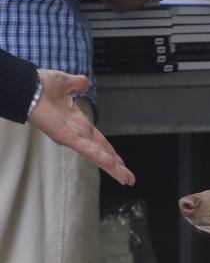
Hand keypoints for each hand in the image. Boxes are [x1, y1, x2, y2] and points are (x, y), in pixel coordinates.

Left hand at [28, 70, 131, 184]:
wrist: (28, 86)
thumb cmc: (41, 85)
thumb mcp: (66, 82)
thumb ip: (78, 84)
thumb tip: (85, 84)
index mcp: (77, 121)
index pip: (98, 139)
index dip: (109, 149)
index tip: (119, 160)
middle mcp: (76, 132)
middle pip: (101, 152)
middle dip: (115, 165)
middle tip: (128, 178)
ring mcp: (72, 136)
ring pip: (97, 155)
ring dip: (113, 168)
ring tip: (127, 179)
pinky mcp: (66, 137)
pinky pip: (87, 149)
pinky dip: (100, 157)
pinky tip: (113, 165)